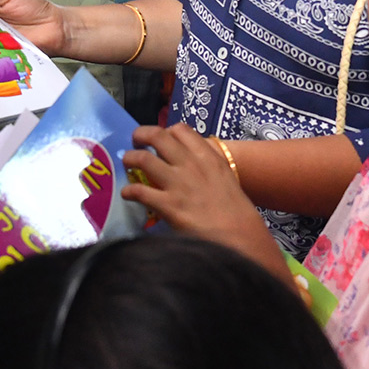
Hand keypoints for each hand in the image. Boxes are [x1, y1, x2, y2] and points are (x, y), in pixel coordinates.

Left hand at [122, 124, 287, 275]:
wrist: (242, 238)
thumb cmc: (237, 212)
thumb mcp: (225, 178)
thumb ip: (207, 167)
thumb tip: (189, 165)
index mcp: (207, 156)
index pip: (180, 130)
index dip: (165, 131)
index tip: (159, 140)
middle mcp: (191, 165)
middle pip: (157, 136)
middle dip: (141, 135)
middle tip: (135, 143)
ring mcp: (178, 184)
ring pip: (142, 159)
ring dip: (129, 159)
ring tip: (126, 164)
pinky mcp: (168, 205)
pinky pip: (139, 191)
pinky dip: (129, 191)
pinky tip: (127, 194)